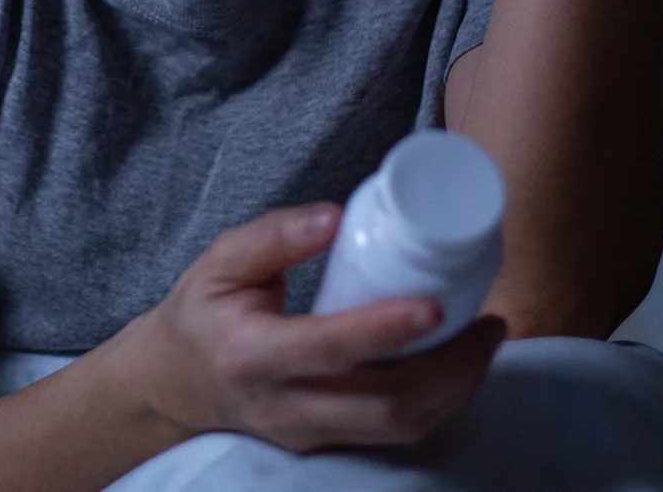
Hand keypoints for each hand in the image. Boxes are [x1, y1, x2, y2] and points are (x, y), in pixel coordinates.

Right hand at [119, 204, 507, 453]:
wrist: (172, 388)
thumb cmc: (202, 317)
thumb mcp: (219, 264)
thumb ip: (273, 236)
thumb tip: (336, 215)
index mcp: (252, 355)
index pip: (327, 349)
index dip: (385, 330)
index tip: (435, 303)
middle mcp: (284, 406)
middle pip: (383, 407)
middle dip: (449, 370)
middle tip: (489, 323)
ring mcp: (309, 436)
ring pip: (399, 429)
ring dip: (456, 389)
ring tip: (485, 339)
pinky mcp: (327, 447)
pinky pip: (396, 435)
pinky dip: (441, 402)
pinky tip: (460, 365)